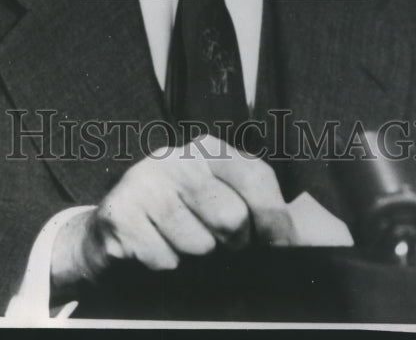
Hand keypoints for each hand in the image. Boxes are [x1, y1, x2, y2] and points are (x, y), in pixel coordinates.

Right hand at [50, 134, 295, 295]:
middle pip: (231, 216)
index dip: (275, 219)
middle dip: (232, 244)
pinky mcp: (121, 213)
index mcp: (208, 150)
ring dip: (193, 257)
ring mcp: (145, 181)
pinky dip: (164, 265)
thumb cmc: (177, 217)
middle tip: (218, 244)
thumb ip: (256, 206)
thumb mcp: (218, 198)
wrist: (112, 229)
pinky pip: (165, 260)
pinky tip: (154, 248)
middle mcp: (176, 157)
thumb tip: (304, 242)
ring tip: (178, 242)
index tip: (281, 247)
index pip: (256, 177)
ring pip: (198, 244)